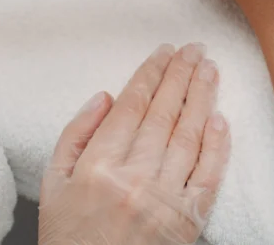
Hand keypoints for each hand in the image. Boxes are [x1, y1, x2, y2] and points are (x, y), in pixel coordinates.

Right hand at [38, 43, 229, 244]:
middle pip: (164, 113)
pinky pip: (208, 175)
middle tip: (194, 49)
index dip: (151, 74)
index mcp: (98, 167)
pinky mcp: (188, 220)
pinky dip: (217, 145)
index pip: (132, 106)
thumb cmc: (69, 238)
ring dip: (202, 97)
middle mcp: (133, 179)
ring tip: (210, 69)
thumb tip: (106, 96)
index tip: (164, 52)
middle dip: (181, 75)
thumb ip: (75, 136)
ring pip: (189, 136)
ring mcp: (164, 199)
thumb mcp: (53, 185)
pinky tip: (220, 119)